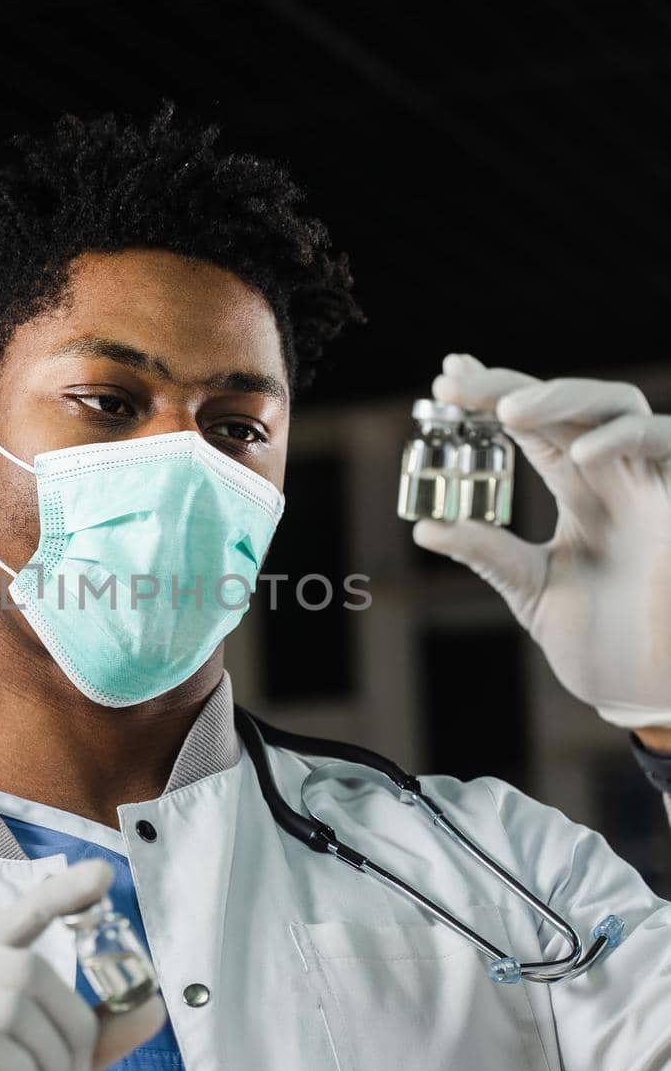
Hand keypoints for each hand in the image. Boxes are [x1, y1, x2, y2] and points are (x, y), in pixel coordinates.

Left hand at [411, 353, 670, 731]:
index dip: (494, 393)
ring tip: (509, 412)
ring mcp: (650, 485)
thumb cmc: (598, 642)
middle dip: (512, 387)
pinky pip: (665, 443)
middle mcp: (614, 476)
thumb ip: (486, 551)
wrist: (641, 691)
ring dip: (563, 398)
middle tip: (458, 387)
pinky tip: (583, 453)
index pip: (534, 426)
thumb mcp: (529, 589)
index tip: (446, 379)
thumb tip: (424, 526)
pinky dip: (628, 438)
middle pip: (568, 403)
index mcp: (578, 489)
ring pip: (618, 405)